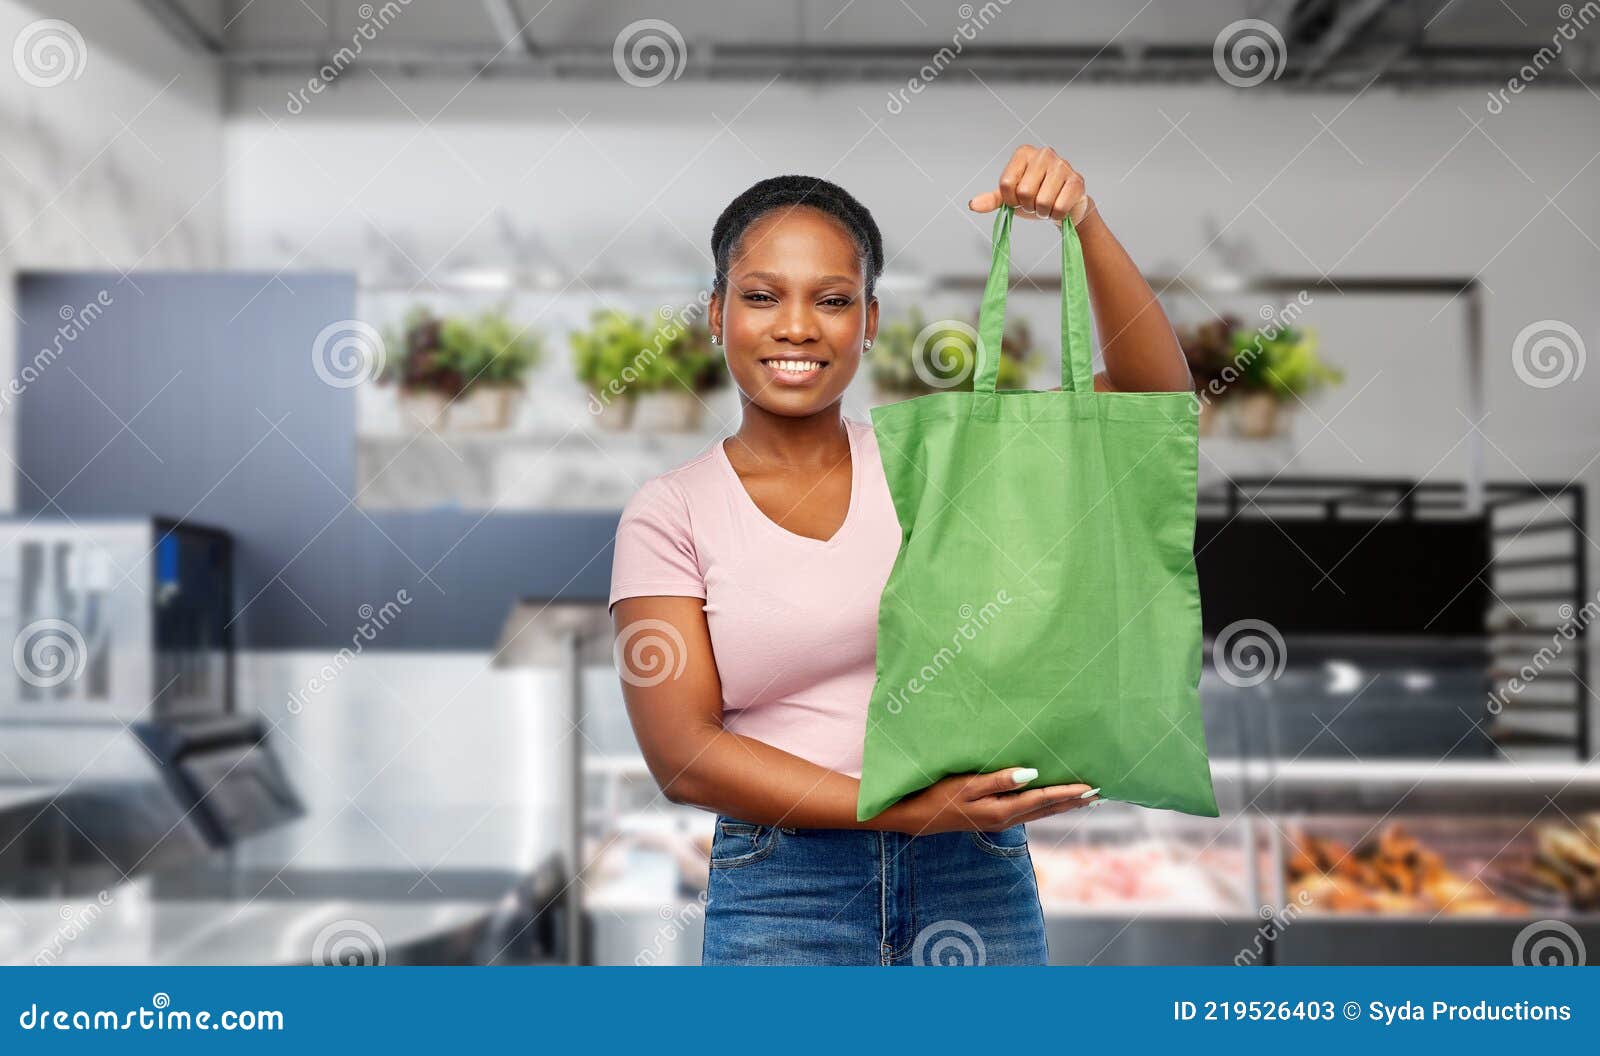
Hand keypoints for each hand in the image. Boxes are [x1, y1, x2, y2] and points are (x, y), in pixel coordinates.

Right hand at [887, 766, 1098, 834]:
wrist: (917, 816)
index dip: (1069, 793)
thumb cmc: (939, 795)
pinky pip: (1029, 811)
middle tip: (1100, 794)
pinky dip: (1046, 805)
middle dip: (1074, 801)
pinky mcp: (994, 817)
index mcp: (1002, 811)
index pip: (1043, 799)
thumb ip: (999, 780)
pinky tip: (1050, 800)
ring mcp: (1000, 820)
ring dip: (1063, 804)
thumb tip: (1032, 775)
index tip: (1092, 788)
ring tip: (1084, 798)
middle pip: (1048, 809)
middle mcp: (1007, 819)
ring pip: (1041, 812)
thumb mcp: (967, 785)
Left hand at [969, 145, 1090, 224]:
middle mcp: (1044, 153)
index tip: (1018, 199)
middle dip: (1028, 206)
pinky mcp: (1077, 180)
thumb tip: (973, 205)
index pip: (1005, 184)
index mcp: (1023, 153)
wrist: (1065, 205)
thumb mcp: (1011, 197)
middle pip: (1024, 192)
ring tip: (1047, 205)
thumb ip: (992, 199)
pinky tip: (1059, 207)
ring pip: (1042, 202)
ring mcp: (1062, 165)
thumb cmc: (1036, 196)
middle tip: (1035, 202)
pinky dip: (1056, 215)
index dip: (1010, 200)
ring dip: (1042, 212)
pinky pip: (1059, 208)